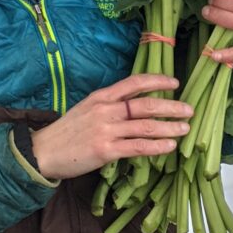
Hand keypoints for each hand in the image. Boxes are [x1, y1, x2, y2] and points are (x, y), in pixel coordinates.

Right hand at [30, 74, 193, 179]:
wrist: (43, 151)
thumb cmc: (67, 132)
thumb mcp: (87, 109)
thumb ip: (110, 105)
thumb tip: (136, 107)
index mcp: (102, 96)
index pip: (135, 82)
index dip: (158, 81)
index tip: (175, 82)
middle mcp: (106, 110)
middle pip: (146, 104)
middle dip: (172, 106)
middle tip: (189, 110)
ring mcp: (106, 130)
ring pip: (146, 126)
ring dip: (169, 127)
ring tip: (185, 129)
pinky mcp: (105, 150)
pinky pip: (138, 147)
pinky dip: (157, 147)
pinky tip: (169, 147)